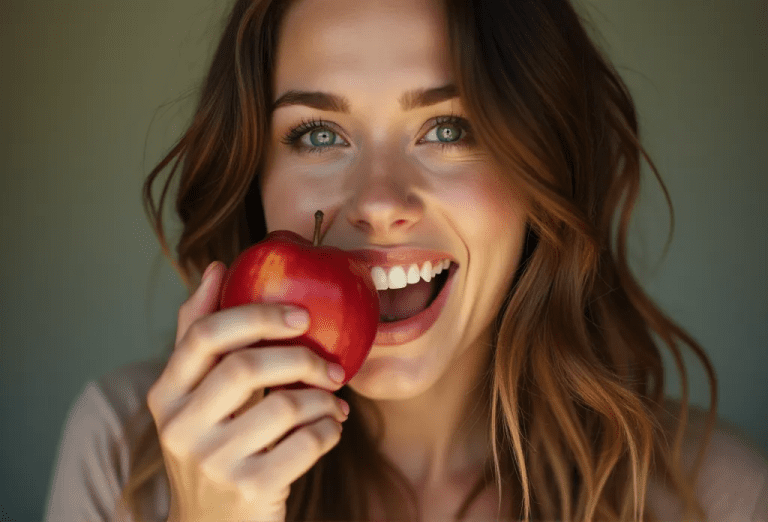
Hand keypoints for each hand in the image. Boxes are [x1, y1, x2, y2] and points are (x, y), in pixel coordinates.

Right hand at [148, 262, 349, 521]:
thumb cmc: (212, 446)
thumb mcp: (195, 397)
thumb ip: (201, 335)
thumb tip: (215, 267)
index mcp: (165, 396)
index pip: (204, 336)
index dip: (257, 315)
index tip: (301, 314)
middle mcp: (180, 429)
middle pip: (246, 366)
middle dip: (301, 358)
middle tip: (330, 363)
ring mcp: (213, 463)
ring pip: (285, 405)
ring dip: (322, 398)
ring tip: (332, 400)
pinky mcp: (251, 490)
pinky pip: (308, 442)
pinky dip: (330, 428)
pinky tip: (330, 427)